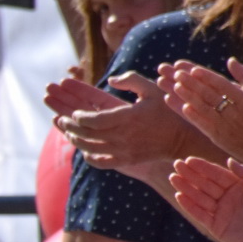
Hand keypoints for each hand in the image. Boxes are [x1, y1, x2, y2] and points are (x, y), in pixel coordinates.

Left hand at [51, 72, 208, 169]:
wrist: (181, 139)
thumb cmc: (166, 111)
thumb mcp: (152, 89)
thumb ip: (131, 79)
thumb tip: (110, 79)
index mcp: (127, 117)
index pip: (93, 119)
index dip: (79, 116)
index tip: (74, 112)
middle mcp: (123, 135)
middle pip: (87, 133)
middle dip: (70, 126)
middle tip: (61, 119)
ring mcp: (123, 150)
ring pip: (89, 148)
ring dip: (75, 140)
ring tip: (68, 131)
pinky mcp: (125, 161)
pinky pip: (100, 162)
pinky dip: (88, 156)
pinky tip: (83, 149)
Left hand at [161, 59, 242, 164]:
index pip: (222, 85)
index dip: (206, 77)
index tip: (193, 69)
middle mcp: (234, 113)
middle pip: (209, 94)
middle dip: (192, 83)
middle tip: (177, 72)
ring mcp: (225, 126)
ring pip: (203, 108)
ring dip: (188, 96)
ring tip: (174, 85)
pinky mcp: (219, 138)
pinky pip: (203, 125)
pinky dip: (192, 115)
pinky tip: (182, 106)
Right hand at [170, 157, 242, 241]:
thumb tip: (228, 161)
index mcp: (237, 186)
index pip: (216, 174)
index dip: (203, 167)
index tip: (189, 159)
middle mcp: (226, 198)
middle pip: (205, 184)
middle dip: (190, 174)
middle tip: (176, 164)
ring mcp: (220, 212)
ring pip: (199, 197)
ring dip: (186, 187)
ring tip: (173, 177)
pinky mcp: (215, 227)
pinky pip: (200, 214)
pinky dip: (189, 206)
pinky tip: (179, 196)